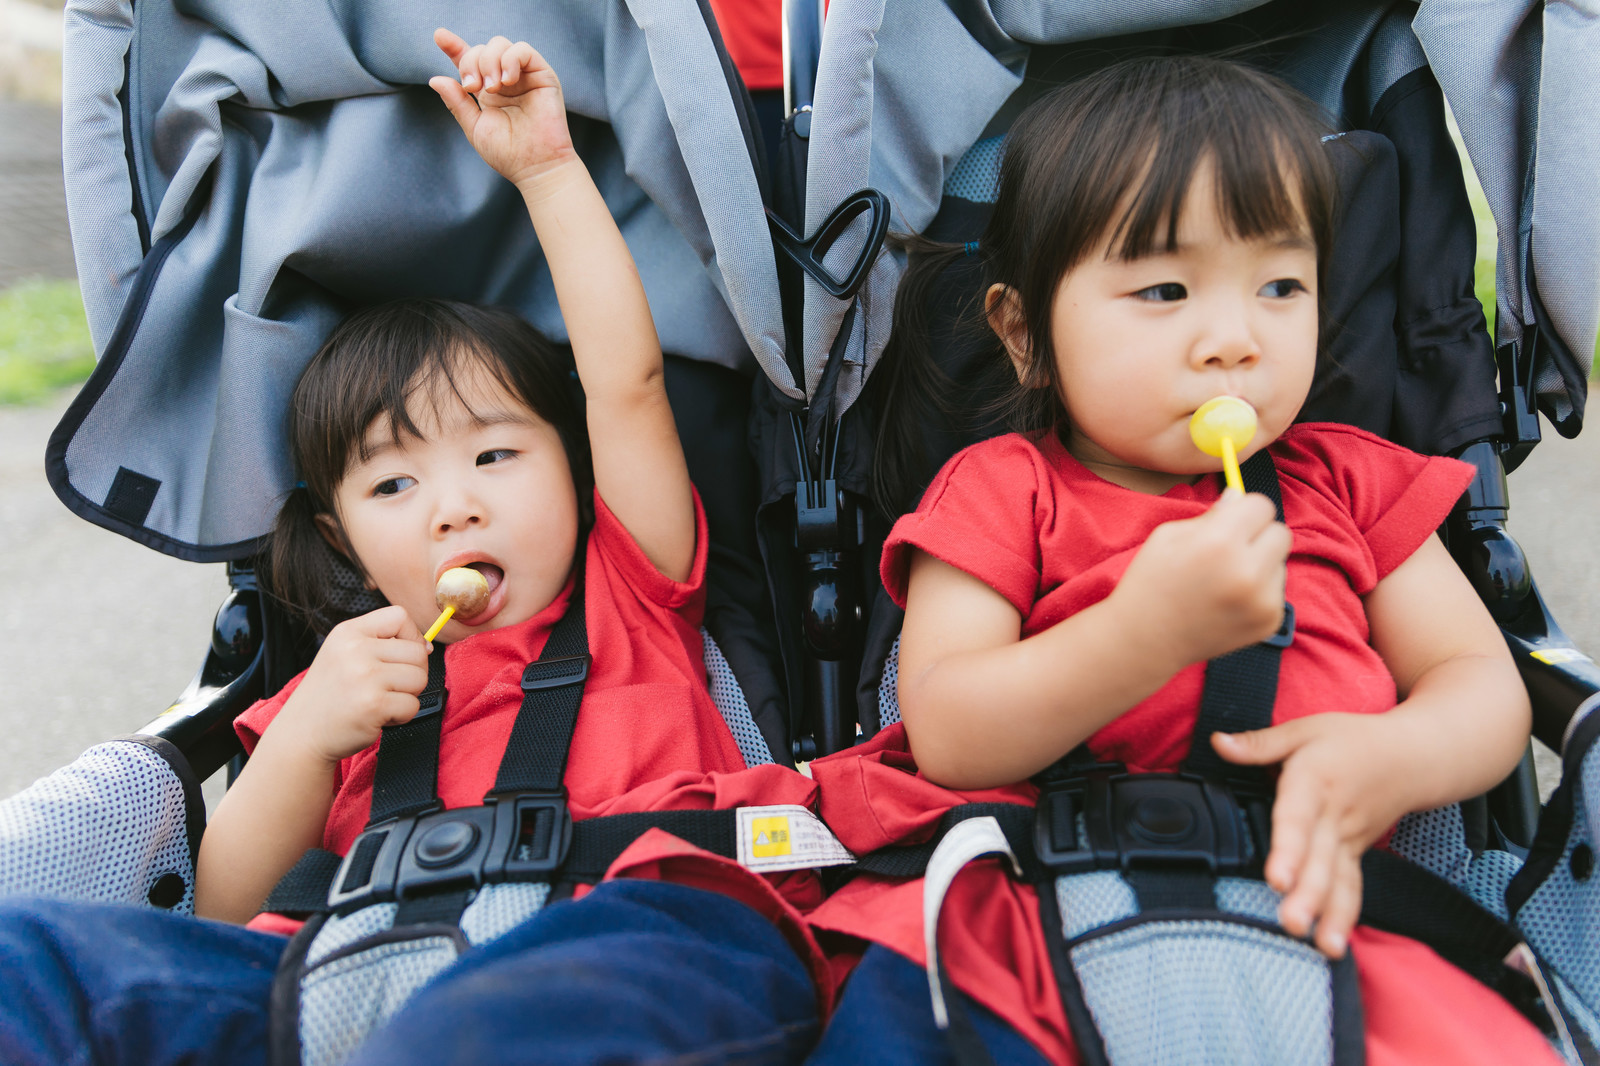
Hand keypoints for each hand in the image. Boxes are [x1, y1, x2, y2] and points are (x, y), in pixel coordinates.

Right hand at [273, 605, 429, 763]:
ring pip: (419, 678)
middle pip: (417, 652)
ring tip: (381, 701)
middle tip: (388, 687)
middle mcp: (355, 650)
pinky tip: (378, 716)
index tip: (402, 656)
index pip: (399, 616)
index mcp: (348, 632)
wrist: (302, 734)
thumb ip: (380, 643)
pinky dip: (401, 716)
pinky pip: (412, 705)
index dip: (411, 636)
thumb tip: (426, 646)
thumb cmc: (329, 695)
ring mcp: (365, 677)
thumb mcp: (343, 654)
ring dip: (407, 695)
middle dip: (412, 673)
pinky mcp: (374, 704)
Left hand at [429, 28, 576, 188]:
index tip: (439, 36)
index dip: (454, 46)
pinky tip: (507, 81)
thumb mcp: (474, 127)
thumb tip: (435, 79)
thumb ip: (457, 102)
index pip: (469, 60)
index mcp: (487, 91)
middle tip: (473, 88)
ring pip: (500, 44)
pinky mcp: (542, 75)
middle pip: (481, 49)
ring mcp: (524, 76)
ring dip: (489, 61)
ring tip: (492, 88)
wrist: (535, 166)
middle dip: (470, 63)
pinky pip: (522, 50)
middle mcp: (505, 80)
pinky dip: (510, 59)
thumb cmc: (508, 153)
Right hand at [1111, 490, 1289, 667]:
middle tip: (1232, 549)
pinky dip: (1259, 590)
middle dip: (1258, 534)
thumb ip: (1211, 514)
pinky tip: (1229, 599)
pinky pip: (1277, 590)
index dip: (1245, 510)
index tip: (1232, 522)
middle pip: (1280, 532)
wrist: (1146, 639)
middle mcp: (1248, 570)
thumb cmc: (1151, 581)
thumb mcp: (1168, 535)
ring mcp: (1262, 599)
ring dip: (1260, 563)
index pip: (1262, 505)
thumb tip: (1239, 496)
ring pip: (1280, 562)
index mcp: (1220, 541)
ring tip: (1225, 579)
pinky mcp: (1269, 621)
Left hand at [1212, 714, 1414, 956]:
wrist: (1413, 755)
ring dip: (1331, 915)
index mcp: (1315, 781)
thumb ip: (1260, 743)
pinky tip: (1332, 945)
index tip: (1277, 878)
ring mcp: (1349, 839)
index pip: (1298, 818)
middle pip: (1320, 859)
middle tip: (1292, 924)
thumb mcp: (1305, 728)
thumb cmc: (1353, 740)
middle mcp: (1334, 815)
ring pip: (1340, 880)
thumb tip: (1218, 744)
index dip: (1288, 849)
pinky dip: (1345, 916)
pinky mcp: (1356, 853)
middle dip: (1308, 895)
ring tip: (1322, 947)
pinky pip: (1351, 887)